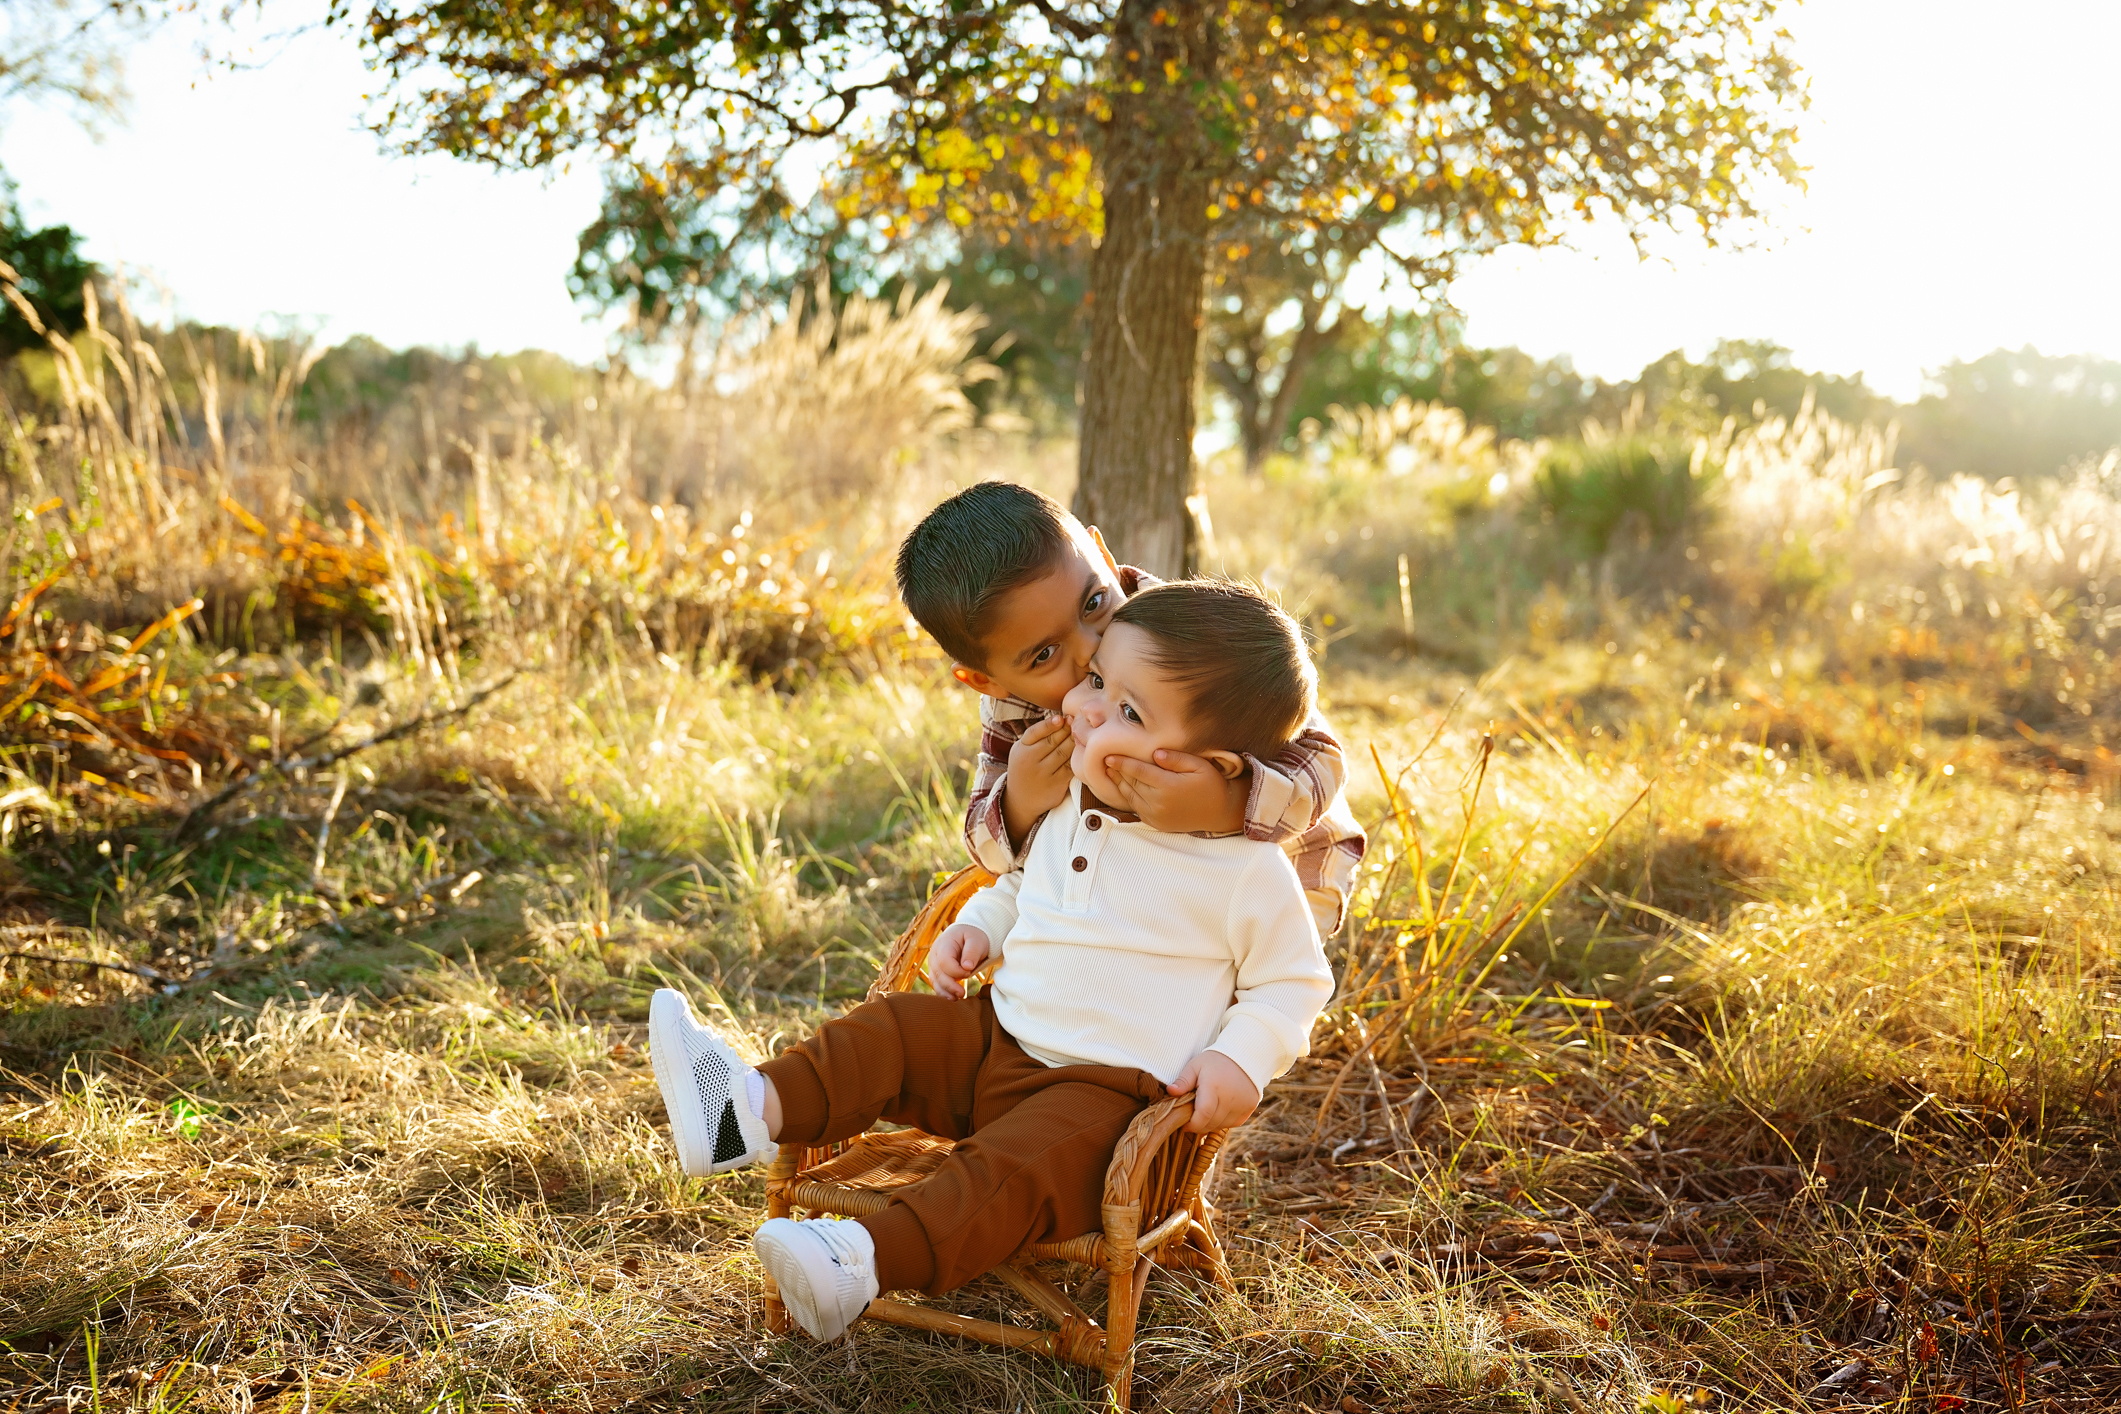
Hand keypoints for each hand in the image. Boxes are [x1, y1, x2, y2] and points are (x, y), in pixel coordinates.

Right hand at [925, 922, 991, 999]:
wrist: (969, 934)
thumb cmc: (974, 936)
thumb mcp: (976, 940)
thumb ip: (972, 952)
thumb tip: (967, 967)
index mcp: (944, 944)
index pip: (944, 961)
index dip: (956, 971)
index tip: (969, 971)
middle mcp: (935, 954)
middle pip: (938, 973)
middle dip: (950, 985)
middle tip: (962, 993)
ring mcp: (934, 964)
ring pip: (935, 981)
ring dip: (945, 992)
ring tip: (958, 998)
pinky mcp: (937, 972)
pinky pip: (937, 984)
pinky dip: (944, 992)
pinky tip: (953, 998)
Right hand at [1001, 715, 1074, 845]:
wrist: (1022, 800)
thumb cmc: (1026, 768)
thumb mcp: (1022, 750)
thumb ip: (1036, 736)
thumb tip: (1061, 717)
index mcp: (1021, 750)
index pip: (1034, 733)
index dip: (1049, 725)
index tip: (1061, 718)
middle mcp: (1030, 762)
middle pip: (1052, 741)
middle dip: (1066, 730)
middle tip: (1077, 721)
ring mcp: (1044, 774)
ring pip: (1063, 752)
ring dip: (1074, 741)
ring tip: (1082, 732)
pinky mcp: (1056, 784)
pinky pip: (1070, 766)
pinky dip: (1077, 756)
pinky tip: (1083, 749)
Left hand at [1103, 749, 1245, 833]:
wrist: (1220, 813)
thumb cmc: (1211, 785)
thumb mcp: (1199, 766)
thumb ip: (1176, 758)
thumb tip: (1155, 753)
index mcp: (1169, 786)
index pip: (1139, 772)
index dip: (1122, 764)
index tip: (1109, 757)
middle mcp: (1159, 803)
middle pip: (1132, 784)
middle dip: (1118, 773)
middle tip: (1106, 762)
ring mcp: (1156, 815)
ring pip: (1131, 797)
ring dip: (1120, 785)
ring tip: (1111, 773)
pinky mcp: (1157, 823)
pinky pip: (1137, 809)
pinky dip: (1129, 798)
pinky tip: (1125, 788)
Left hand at [1166, 1050, 1260, 1132]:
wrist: (1244, 1055)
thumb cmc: (1215, 1061)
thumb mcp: (1195, 1065)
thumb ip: (1183, 1080)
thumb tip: (1170, 1091)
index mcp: (1214, 1087)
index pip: (1202, 1115)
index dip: (1192, 1124)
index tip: (1184, 1125)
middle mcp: (1230, 1098)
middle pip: (1211, 1123)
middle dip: (1199, 1125)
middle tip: (1193, 1118)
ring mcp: (1242, 1104)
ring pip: (1222, 1125)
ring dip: (1211, 1123)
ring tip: (1206, 1112)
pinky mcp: (1249, 1108)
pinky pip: (1233, 1123)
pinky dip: (1224, 1121)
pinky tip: (1219, 1110)